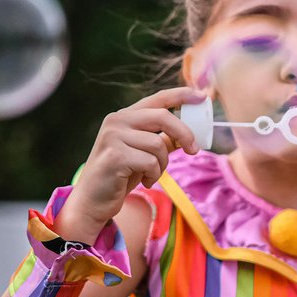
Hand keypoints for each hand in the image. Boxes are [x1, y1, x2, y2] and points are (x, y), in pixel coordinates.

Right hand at [60, 87, 204, 242]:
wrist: (93, 200)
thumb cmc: (121, 175)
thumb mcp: (144, 153)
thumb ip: (163, 140)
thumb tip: (190, 134)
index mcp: (125, 116)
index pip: (158, 98)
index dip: (182, 95)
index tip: (203, 96)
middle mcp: (117, 120)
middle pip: (163, 117)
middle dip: (184, 134)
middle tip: (194, 150)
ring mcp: (113, 137)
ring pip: (158, 144)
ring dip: (163, 164)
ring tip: (152, 174)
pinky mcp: (114, 156)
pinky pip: (150, 162)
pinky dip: (154, 175)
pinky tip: (144, 181)